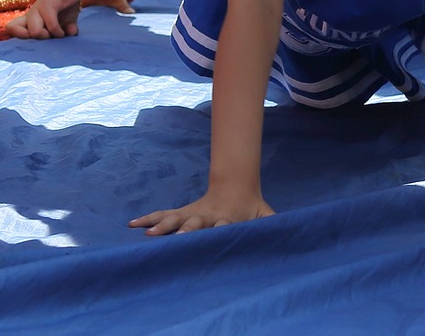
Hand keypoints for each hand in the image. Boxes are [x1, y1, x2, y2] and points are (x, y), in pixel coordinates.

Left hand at [5, 0, 80, 38]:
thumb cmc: (65, 7)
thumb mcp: (63, 25)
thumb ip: (62, 33)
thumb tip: (70, 34)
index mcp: (30, 20)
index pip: (10, 28)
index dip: (19, 37)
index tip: (37, 40)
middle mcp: (30, 15)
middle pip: (23, 35)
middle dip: (40, 42)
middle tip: (52, 37)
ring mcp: (37, 10)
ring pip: (35, 33)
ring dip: (49, 36)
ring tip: (59, 33)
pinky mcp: (47, 6)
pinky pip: (51, 25)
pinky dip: (59, 31)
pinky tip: (66, 30)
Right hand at [130, 186, 274, 234]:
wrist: (236, 186)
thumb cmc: (251, 208)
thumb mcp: (266, 215)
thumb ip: (274, 223)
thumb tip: (292, 229)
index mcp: (227, 219)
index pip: (223, 226)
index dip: (220, 230)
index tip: (215, 234)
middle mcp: (207, 216)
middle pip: (196, 223)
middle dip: (187, 230)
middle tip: (176, 238)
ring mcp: (194, 214)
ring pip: (176, 219)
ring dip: (162, 226)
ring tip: (147, 233)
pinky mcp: (183, 214)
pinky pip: (164, 215)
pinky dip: (149, 219)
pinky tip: (132, 224)